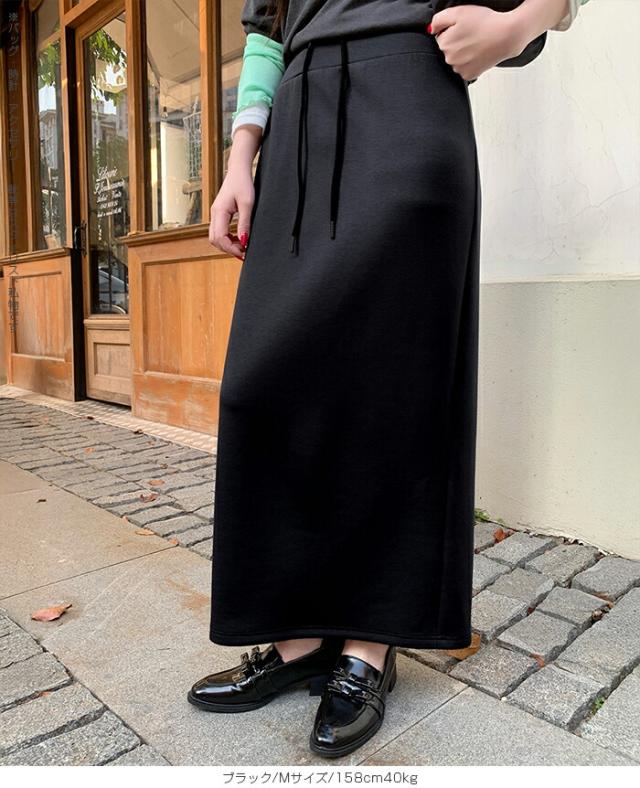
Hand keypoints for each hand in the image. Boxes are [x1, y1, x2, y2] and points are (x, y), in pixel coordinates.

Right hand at [209, 125, 261, 259]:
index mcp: (219, 212)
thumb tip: (244, 241)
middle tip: (244, 252)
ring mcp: (215, 214)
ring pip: (216, 237)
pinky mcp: (220, 214)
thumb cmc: (243, 183)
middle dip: (228, 249)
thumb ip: (245, 223)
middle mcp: (214, 214)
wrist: (239, 169)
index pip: (219, 238)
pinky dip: (228, 238)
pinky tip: (239, 239)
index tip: (244, 252)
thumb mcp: (248, 204)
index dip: (231, 248)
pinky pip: (219, 231)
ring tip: (243, 246)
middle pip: (214, 240)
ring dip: (228, 244)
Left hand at [429, 6, 529, 81]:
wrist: (506, 35)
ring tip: (477, 43)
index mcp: (444, 44)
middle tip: (472, 34)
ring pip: (457, 60)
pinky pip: (465, 68)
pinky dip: (470, 62)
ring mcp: (459, 69)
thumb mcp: (458, 12)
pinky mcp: (470, 75)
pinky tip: (479, 52)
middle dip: (457, 42)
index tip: (464, 28)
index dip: (453, 30)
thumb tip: (431, 30)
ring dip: (464, 52)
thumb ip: (438, 20)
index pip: (442, 37)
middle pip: (449, 49)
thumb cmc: (485, 22)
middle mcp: (449, 60)